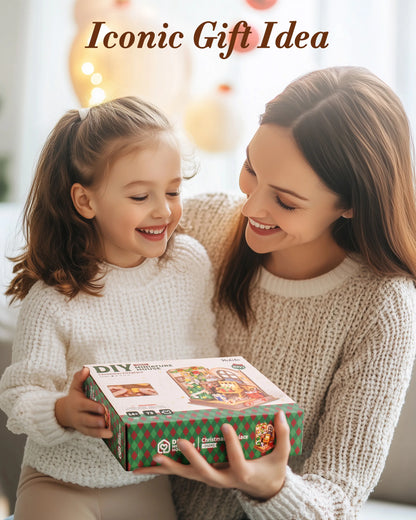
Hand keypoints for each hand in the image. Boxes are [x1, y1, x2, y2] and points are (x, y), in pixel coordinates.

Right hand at [55, 367, 112, 438]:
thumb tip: (86, 369)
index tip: (101, 408)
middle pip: (86, 420)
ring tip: (109, 432)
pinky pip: (92, 435)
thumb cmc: (74, 397)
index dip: (92, 407)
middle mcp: (78, 416)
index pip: (84, 406)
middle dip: (95, 421)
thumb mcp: (75, 387)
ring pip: (89, 430)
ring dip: (99, 432)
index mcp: (77, 404)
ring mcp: (81, 425)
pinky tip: (110, 435)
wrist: (63, 412)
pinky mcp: (85, 431)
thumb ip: (79, 378)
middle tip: (104, 421)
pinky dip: (100, 436)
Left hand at [134, 410, 289, 499]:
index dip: (231, 443)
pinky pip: (185, 472)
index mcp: (244, 473)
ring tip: (153, 456)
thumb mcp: (281, 456)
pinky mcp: (204, 476)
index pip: (237, 459)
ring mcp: (212, 479)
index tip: (225, 424)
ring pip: (189, 475)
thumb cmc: (271, 470)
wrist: (264, 490)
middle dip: (193, 458)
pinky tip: (152, 461)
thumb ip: (282, 436)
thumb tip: (281, 414)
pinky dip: (168, 467)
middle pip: (206, 473)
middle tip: (181, 441)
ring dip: (170, 466)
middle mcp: (225, 479)